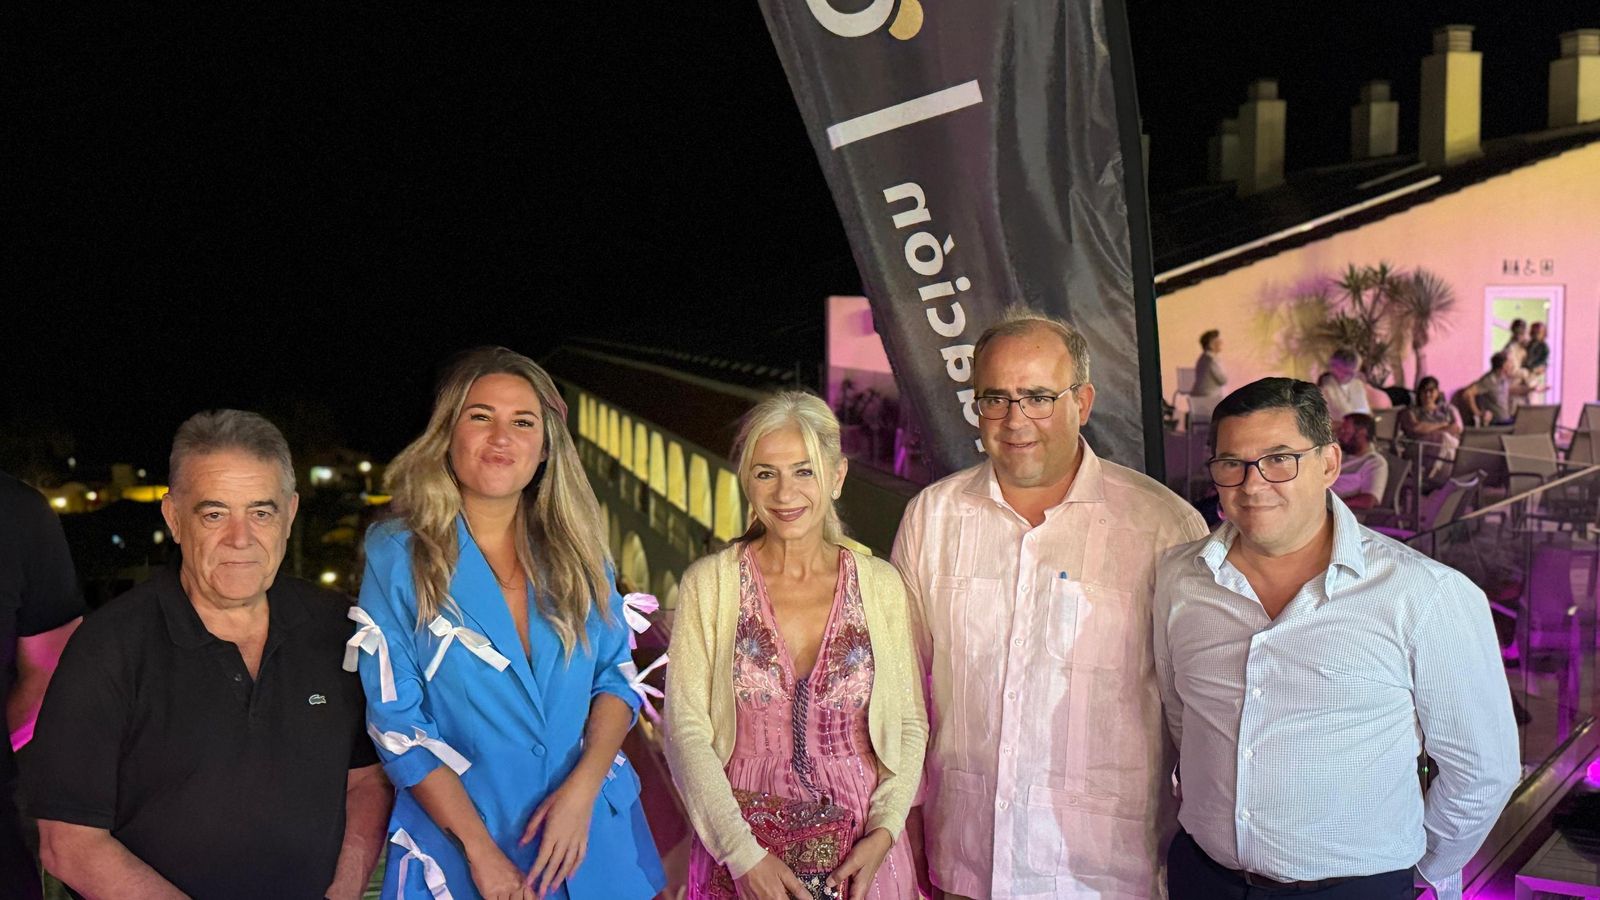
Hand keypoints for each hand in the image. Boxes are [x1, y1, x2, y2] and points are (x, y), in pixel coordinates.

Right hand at [465, 842, 532, 899]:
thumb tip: (535, 898)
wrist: (484, 852)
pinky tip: (490, 894)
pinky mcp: (489, 892)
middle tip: (506, 894)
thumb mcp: (516, 872)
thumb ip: (523, 886)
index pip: (531, 898)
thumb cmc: (498, 861)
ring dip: (501, 899)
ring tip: (498, 891)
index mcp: (523, 881)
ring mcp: (502, 889)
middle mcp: (515, 885)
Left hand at [519, 777, 597, 897]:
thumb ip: (531, 828)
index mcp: (552, 833)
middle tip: (541, 893)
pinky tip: (571, 875)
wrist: (582, 791)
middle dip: (546, 880)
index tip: (529, 882)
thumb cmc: (559, 797)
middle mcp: (564, 840)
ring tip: (554, 888)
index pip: (542, 857)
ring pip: (568, 863)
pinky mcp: (584, 838)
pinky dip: (576, 867)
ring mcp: (576, 840)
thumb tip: (521, 843)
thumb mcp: (541, 810)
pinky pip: (580, 856)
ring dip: (560, 877)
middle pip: (554, 864)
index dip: (535, 872)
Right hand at [734, 852, 810, 899]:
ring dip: (774, 899)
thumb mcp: (785, 872)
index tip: (799, 899)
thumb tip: (809, 898)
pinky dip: (762, 899)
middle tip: (783, 894)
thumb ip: (797, 888)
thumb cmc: (764, 863)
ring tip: (773, 893)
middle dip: (784, 899)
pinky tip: (763, 894)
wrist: (743, 858)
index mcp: (778, 898)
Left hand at [828, 828, 892, 899]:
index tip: (829, 897)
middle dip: (835, 894)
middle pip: (846, 896)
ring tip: (822, 883)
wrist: (878, 838)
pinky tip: (828, 874)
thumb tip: (828, 884)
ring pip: (844, 888)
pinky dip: (837, 878)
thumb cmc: (869, 850)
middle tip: (823, 890)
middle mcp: (859, 886)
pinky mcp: (854, 872)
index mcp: (861, 887)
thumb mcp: (853, 861)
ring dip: (835, 886)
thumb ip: (841, 873)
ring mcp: (857, 879)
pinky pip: (844, 879)